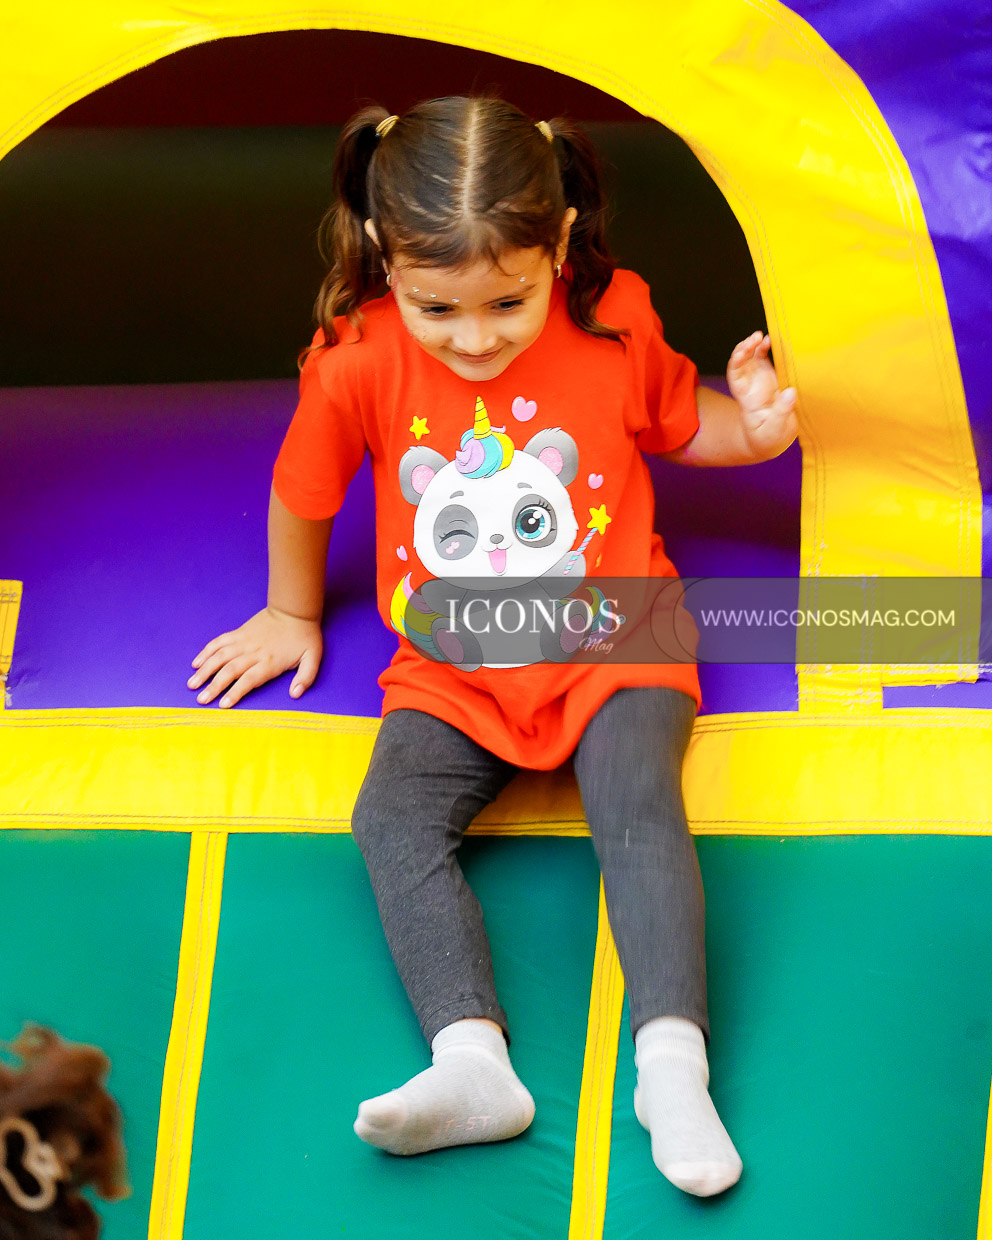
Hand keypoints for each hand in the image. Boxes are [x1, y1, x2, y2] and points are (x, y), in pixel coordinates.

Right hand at [187, 606, 322, 708]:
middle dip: (214, 686)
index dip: (235, 692)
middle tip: (201, 700)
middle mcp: (253, 652)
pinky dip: (206, 652)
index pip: (248, 680)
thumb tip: (295, 694)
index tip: (222, 704)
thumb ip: (306, 677)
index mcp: (269, 662)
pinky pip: (219, 642)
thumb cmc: (305, 636)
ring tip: (192, 684)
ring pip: (220, 657)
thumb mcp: (313, 657)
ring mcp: (244, 641)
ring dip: (204, 671)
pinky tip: (196, 663)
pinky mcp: (239, 633)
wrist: (294, 610)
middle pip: (230, 671)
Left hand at [727, 331, 797, 458]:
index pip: (735, 377)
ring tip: (762, 336)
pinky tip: (771, 340)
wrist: (772, 442)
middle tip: (755, 338)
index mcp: (747, 399)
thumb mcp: (775, 431)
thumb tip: (790, 392)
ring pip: (752, 358)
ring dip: (755, 345)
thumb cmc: (769, 438)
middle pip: (741, 363)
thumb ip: (781, 412)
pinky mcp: (772, 378)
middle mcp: (750, 386)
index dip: (736, 362)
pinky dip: (766, 349)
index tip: (743, 353)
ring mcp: (761, 381)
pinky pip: (766, 360)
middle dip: (744, 348)